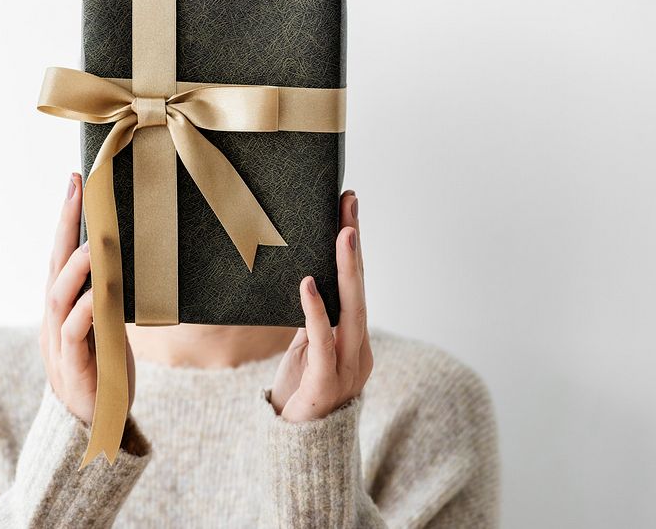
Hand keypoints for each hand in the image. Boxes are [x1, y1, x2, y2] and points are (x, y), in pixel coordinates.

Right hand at [39, 172, 134, 423]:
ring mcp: (60, 344)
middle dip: (63, 226)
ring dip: (75, 268)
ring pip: (58, 298)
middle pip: (53, 266)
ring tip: (91, 242)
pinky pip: (76, 334)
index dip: (65, 220)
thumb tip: (125, 259)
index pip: (60, 257)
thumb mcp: (108, 328)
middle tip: (76, 189)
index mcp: (62, 310)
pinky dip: (86, 311)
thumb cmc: (103, 373)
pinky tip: (100, 294)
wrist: (94, 429)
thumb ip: (108, 298)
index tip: (75, 182)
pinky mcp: (75, 367)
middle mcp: (54, 321)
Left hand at [270, 190, 371, 421]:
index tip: (348, 210)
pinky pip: (322, 341)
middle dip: (355, 246)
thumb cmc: (300, 394)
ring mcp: (347, 368)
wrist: (294, 448)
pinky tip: (307, 284)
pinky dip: (315, 311)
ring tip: (343, 233)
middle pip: (360, 290)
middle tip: (349, 206)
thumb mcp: (306, 350)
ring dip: (347, 269)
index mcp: (356, 341)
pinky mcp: (325, 383)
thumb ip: (314, 321)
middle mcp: (359, 351)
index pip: (357, 286)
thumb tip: (310, 283)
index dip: (355, 249)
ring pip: (352, 310)